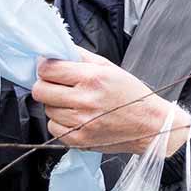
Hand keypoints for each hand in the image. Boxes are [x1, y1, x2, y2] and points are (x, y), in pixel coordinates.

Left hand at [32, 46, 190, 154]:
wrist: (150, 125)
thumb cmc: (131, 95)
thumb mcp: (109, 67)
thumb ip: (81, 57)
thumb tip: (58, 50)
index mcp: (92, 78)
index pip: (48, 69)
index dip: (45, 66)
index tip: (49, 67)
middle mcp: (85, 101)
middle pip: (40, 91)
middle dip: (45, 85)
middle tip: (56, 85)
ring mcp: (80, 123)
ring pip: (46, 109)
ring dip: (55, 104)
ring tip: (73, 102)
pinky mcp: (79, 140)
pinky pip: (53, 128)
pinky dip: (60, 122)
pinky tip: (75, 117)